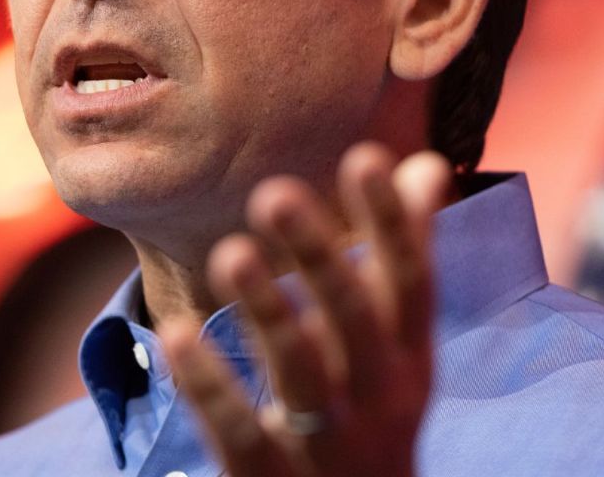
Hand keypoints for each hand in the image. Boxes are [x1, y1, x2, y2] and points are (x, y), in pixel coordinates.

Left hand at [160, 142, 452, 476]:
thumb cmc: (370, 416)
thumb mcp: (397, 348)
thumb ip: (404, 258)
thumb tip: (425, 163)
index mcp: (410, 360)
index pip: (411, 284)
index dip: (393, 224)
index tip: (366, 156)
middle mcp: (380, 401)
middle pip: (355, 322)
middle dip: (321, 257)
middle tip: (275, 193)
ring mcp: (329, 446)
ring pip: (302, 373)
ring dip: (267, 311)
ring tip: (231, 254)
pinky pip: (241, 432)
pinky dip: (210, 386)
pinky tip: (178, 334)